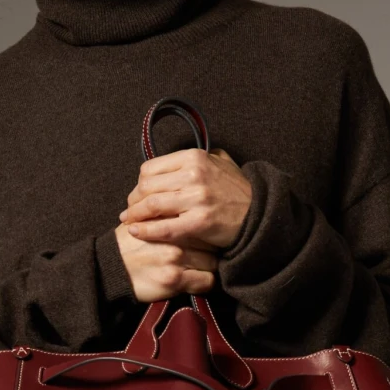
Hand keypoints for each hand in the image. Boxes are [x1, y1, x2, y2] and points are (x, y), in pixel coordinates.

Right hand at [114, 223, 219, 301]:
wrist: (108, 269)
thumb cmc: (126, 245)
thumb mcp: (142, 221)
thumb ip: (162, 215)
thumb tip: (183, 208)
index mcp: (166, 220)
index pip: (200, 220)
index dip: (205, 229)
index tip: (206, 235)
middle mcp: (173, 238)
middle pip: (210, 240)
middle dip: (211, 246)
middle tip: (208, 251)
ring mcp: (175, 259)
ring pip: (212, 261)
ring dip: (209, 265)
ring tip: (202, 266)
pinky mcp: (175, 280)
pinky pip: (206, 281)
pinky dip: (206, 281)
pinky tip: (199, 279)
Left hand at [117, 147, 251, 251]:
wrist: (260, 215)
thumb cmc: (239, 191)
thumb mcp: (222, 162)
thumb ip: (201, 157)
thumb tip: (180, 158)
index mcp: (194, 157)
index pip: (151, 168)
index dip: (140, 183)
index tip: (138, 194)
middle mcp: (194, 174)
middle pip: (147, 186)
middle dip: (133, 200)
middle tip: (130, 210)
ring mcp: (197, 198)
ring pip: (151, 204)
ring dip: (135, 215)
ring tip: (129, 221)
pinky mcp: (199, 221)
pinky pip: (164, 227)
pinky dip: (145, 230)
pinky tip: (135, 232)